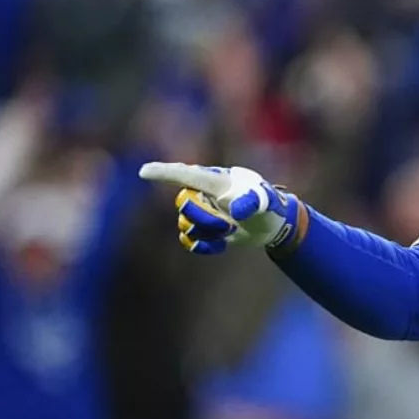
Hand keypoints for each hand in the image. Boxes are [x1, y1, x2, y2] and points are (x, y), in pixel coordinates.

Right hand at [139, 162, 302, 254]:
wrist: (274, 223)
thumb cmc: (270, 205)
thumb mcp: (266, 201)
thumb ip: (252, 201)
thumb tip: (235, 211)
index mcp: (216, 181)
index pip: (185, 174)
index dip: (164, 173)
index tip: (144, 171)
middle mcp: (205, 194)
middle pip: (184, 204)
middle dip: (203, 218)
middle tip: (229, 225)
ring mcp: (204, 212)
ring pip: (185, 223)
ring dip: (207, 232)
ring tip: (230, 231)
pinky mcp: (206, 230)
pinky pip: (189, 240)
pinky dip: (203, 246)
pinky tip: (221, 247)